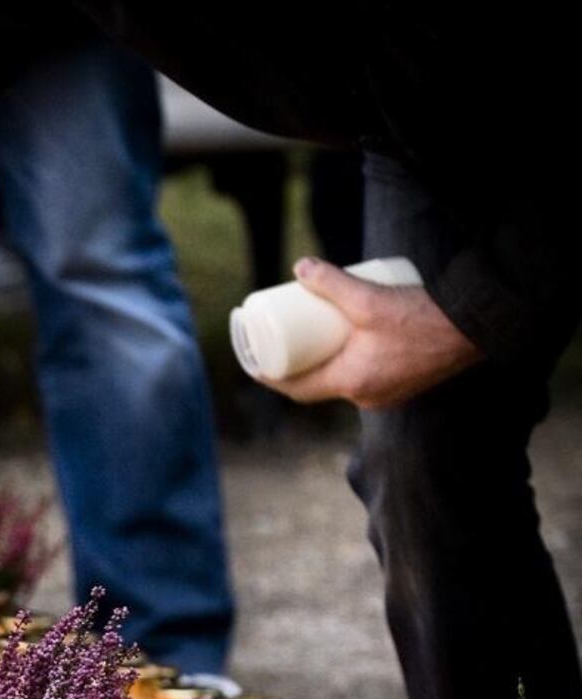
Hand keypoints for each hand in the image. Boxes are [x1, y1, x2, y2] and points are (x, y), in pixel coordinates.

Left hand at [262, 258, 482, 408]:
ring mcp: (386, 395)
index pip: (297, 389)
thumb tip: (300, 267)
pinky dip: (351, 365)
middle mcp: (366, 397)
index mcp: (351, 383)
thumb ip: (334, 283)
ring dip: (326, 364)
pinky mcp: (404, 386)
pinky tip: (349, 347)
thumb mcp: (370, 299)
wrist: (477, 329)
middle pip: (318, 386)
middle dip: (297, 367)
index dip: (271, 377)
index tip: (255, 363)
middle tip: (283, 343)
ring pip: (344, 381)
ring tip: (313, 339)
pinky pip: (366, 379)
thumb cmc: (423, 318)